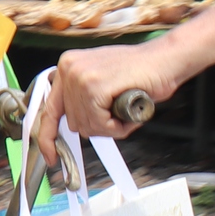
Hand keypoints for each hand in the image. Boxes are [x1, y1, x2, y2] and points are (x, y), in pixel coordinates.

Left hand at [34, 41, 183, 152]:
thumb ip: (85, 100)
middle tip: (117, 115)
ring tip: (125, 108)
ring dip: (110, 126)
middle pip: (73, 122)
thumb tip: (78, 125)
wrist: (166, 60)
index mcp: (68, 66)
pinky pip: (100, 124)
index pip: (49, 109)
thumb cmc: (142, 72)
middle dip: (97, 126)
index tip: (51, 156)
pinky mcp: (94, 86)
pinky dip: (116, 126)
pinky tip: (127, 112)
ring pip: (87, 126)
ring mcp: (80, 76)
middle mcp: (69, 68)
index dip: (48, 136)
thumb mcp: (104, 81)